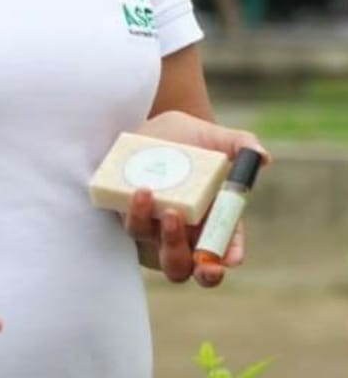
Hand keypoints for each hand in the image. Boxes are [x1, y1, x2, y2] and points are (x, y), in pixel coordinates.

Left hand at [127, 111, 269, 287]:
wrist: (157, 128)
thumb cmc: (193, 137)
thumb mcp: (216, 137)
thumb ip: (241, 143)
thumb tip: (262, 156)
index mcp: (216, 221)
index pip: (227, 251)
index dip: (229, 257)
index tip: (230, 258)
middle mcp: (188, 233)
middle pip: (191, 267)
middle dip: (194, 265)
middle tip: (190, 231)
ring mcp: (159, 229)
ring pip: (159, 254)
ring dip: (162, 235)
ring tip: (154, 197)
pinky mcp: (133, 216)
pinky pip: (132, 228)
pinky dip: (135, 216)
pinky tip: (138, 193)